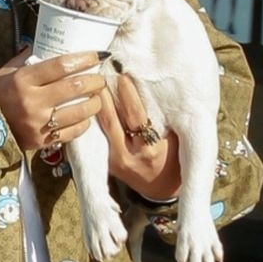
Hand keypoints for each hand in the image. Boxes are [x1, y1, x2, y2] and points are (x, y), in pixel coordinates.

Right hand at [0, 48, 105, 151]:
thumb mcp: (6, 71)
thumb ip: (26, 58)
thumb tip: (46, 42)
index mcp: (23, 79)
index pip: (62, 65)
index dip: (84, 58)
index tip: (98, 55)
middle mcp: (32, 101)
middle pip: (75, 87)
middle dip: (95, 80)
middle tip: (100, 78)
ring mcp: (38, 123)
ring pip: (78, 111)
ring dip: (94, 103)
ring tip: (97, 97)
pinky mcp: (42, 141)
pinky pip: (72, 132)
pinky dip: (84, 123)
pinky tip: (85, 117)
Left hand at [95, 73, 181, 200]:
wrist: (160, 188)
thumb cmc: (172, 156)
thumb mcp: (172, 138)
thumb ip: (162, 116)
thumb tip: (152, 85)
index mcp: (150, 150)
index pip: (136, 117)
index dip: (128, 96)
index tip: (123, 76)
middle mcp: (129, 156)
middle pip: (112, 121)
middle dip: (105, 96)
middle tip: (99, 73)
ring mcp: (114, 161)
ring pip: (102, 127)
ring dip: (96, 104)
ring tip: (92, 83)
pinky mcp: (105, 163)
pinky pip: (98, 136)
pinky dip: (95, 117)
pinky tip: (90, 101)